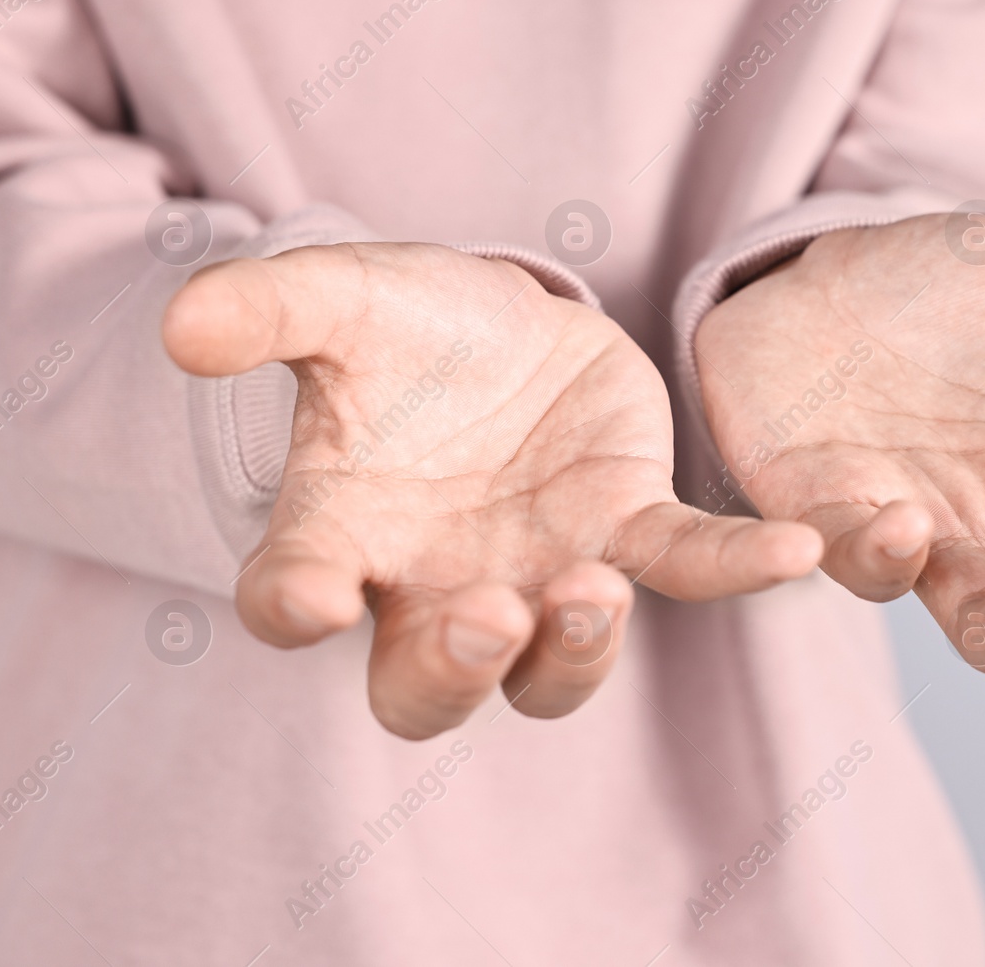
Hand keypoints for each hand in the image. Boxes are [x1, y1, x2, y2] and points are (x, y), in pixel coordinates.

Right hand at [164, 242, 819, 736]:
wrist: (499, 321)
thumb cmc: (403, 330)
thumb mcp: (339, 300)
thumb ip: (269, 310)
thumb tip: (183, 327)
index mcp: (341, 539)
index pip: (292, 601)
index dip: (294, 607)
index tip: (306, 598)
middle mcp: (435, 588)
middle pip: (430, 686)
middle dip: (457, 670)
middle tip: (489, 615)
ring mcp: (540, 574)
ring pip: (557, 666)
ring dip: (578, 648)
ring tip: (595, 593)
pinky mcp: (631, 528)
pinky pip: (687, 567)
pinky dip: (739, 567)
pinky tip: (802, 549)